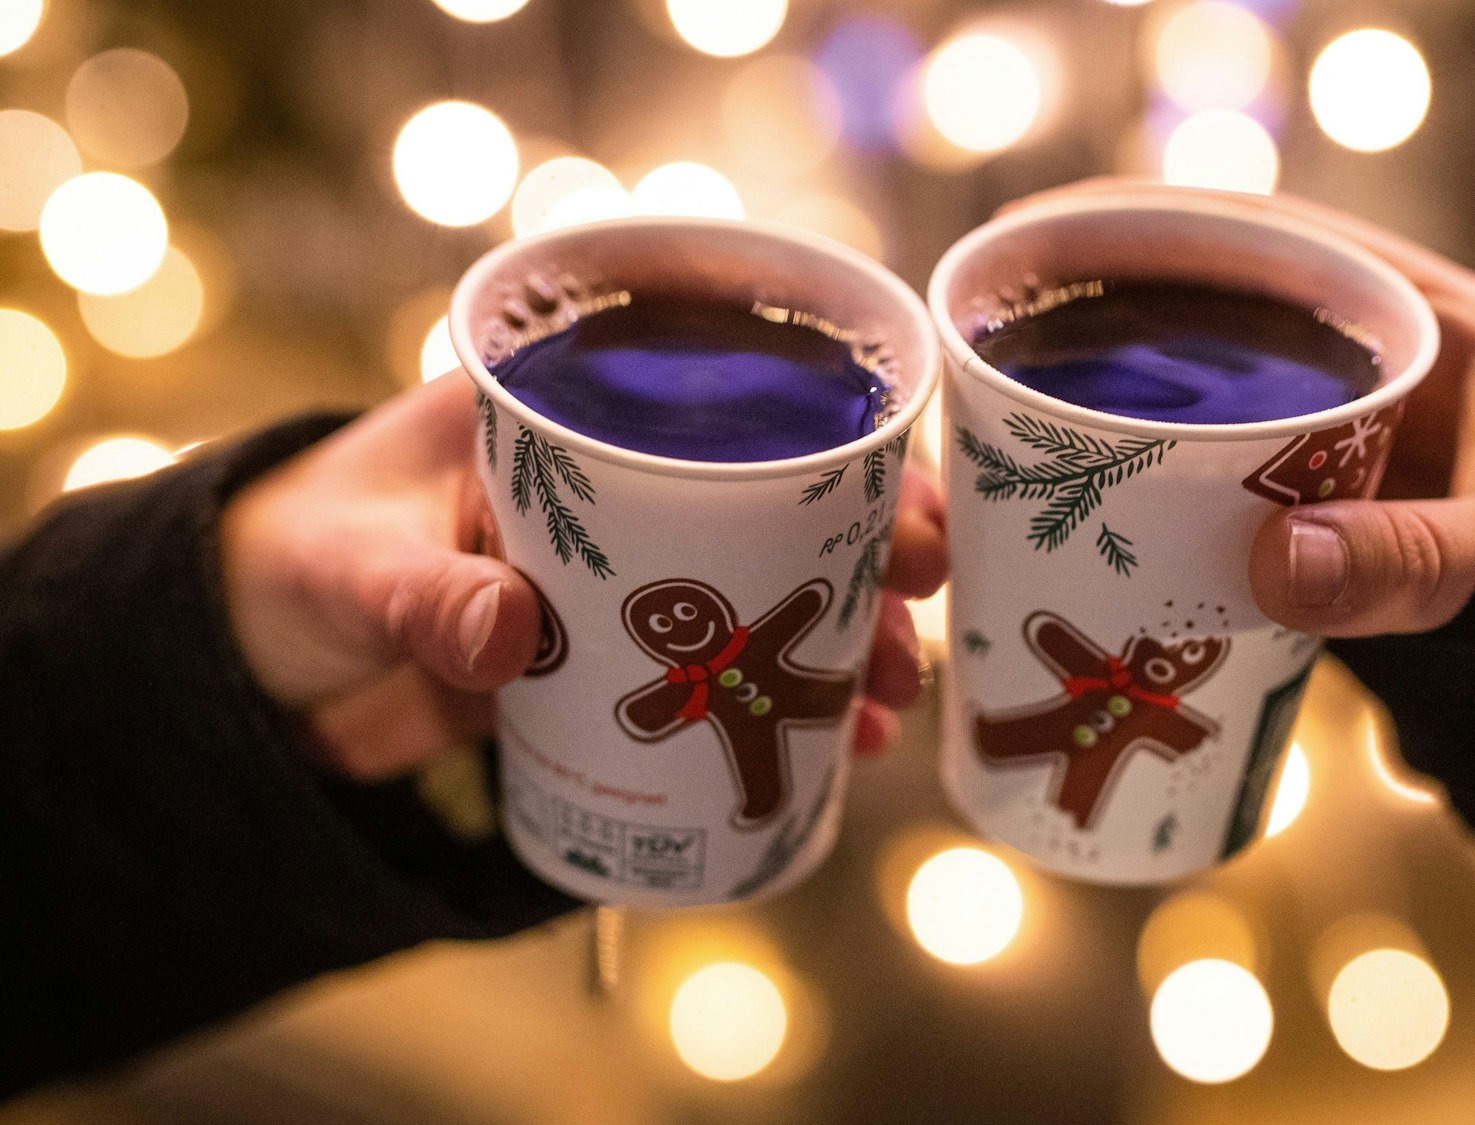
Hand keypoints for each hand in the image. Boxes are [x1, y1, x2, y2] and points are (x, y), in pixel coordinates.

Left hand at [219, 376, 944, 779]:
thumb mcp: (349, 568)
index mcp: (565, 415)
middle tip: (917, 612)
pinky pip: (714, 676)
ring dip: (832, 645)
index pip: (730, 408)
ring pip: (761, 595)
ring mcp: (623, 577)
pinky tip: (824, 749)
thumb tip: (515, 634)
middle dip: (862, 559)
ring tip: (878, 705)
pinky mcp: (611, 659)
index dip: (837, 452)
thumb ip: (425, 598)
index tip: (906, 508)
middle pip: (777, 507)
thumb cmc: (288, 557)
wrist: (243, 661)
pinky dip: (771, 709)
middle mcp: (617, 486)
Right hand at [1007, 179, 1474, 637]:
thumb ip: (1412, 561)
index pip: (1265, 238)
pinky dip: (1142, 486)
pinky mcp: (1314, 505)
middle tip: (987, 348)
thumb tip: (1273, 563)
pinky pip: (1209, 472)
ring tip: (996, 431)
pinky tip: (1073, 520)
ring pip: (1198, 392)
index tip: (1042, 239)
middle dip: (1095, 319)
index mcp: (1422, 319)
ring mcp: (1332, 433)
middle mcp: (1363, 359)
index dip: (1144, 228)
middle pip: (1206, 309)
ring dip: (1107, 407)